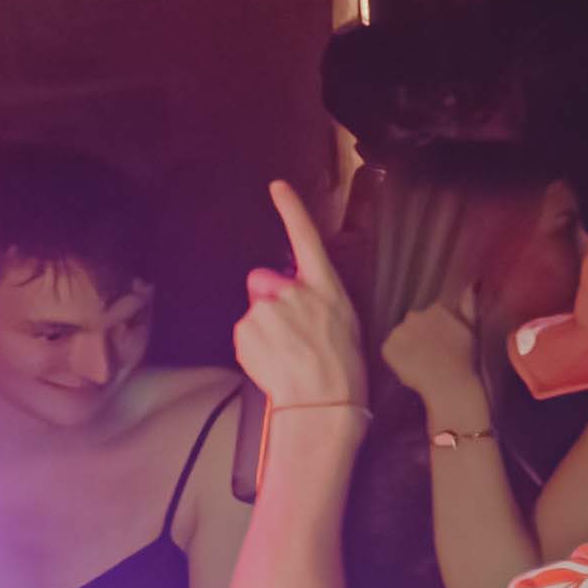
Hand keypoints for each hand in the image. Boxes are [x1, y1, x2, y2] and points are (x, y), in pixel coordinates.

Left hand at [236, 180, 373, 417]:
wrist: (323, 401)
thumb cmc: (342, 365)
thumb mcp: (343, 320)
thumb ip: (311, 296)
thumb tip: (277, 287)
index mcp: (324, 286)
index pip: (305, 238)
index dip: (291, 210)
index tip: (277, 186)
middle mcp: (293, 290)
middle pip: (266, 282)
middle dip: (271, 299)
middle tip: (293, 331)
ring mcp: (266, 308)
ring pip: (255, 309)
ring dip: (265, 326)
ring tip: (287, 351)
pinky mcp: (245, 329)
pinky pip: (245, 330)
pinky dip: (254, 343)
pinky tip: (274, 359)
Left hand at [374, 296, 495, 416]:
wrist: (450, 383)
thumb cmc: (464, 358)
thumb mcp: (471, 328)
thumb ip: (469, 304)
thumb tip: (473, 283)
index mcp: (436, 309)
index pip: (430, 316)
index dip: (436, 331)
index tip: (443, 344)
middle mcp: (415, 315)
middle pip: (413, 324)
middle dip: (420, 336)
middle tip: (433, 355)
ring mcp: (400, 331)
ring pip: (401, 337)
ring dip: (408, 347)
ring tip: (423, 363)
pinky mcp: (388, 347)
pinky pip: (390, 351)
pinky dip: (398, 359)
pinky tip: (413, 366)